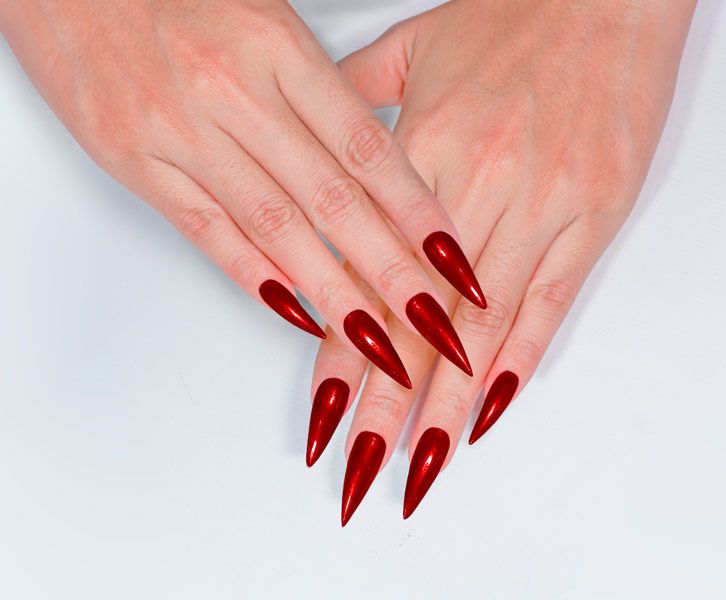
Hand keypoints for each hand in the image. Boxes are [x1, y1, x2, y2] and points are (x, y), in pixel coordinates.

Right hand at [0, 0, 481, 385]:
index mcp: (280, 49)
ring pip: (276, 224)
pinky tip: (294, 311)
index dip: (417, 210)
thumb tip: (373, 160)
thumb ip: (316, 90)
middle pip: (334, 198)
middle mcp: (238, 92)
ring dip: (332, 290)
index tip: (455, 259)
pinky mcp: (136, 160)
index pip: (368, 147)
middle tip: (436, 323)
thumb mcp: (262, 19)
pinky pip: (206, 230)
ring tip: (377, 340)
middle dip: (391, 270)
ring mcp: (184, 130)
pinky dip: (254, 274)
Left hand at [307, 0, 696, 522]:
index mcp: (420, 153)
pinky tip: (488, 414)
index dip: (342, 358)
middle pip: (418, 322)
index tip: (324, 419)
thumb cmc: (509, 15)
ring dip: (444, 407)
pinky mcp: (594, 216)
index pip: (367, 281)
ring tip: (416, 467)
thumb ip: (352, 107)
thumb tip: (308, 157)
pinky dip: (519, 364)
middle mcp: (475, 189)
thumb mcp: (412, 48)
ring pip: (481, 329)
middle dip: (384, 408)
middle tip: (359, 472)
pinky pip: (551, 304)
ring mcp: (540, 207)